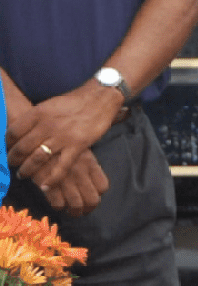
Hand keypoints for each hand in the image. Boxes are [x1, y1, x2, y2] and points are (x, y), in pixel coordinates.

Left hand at [7, 82, 122, 192]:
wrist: (100, 98)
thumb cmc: (75, 101)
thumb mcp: (50, 104)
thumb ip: (36, 118)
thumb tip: (21, 130)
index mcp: (38, 112)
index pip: (13, 132)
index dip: (7, 143)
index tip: (8, 148)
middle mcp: (47, 125)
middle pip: (22, 148)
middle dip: (14, 160)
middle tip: (13, 164)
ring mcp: (63, 137)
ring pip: (37, 159)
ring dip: (27, 170)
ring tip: (23, 174)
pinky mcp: (78, 146)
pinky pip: (61, 167)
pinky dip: (52, 179)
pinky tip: (45, 186)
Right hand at [41, 150, 109, 216]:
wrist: (37, 144)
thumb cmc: (60, 146)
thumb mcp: (79, 150)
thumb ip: (88, 166)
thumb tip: (93, 183)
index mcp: (90, 164)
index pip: (103, 187)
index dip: (98, 194)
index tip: (91, 196)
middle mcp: (81, 173)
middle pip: (92, 200)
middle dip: (88, 209)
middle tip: (82, 210)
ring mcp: (66, 180)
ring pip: (76, 205)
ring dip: (74, 212)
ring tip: (71, 212)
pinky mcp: (49, 185)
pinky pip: (58, 204)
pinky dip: (59, 207)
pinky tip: (58, 204)